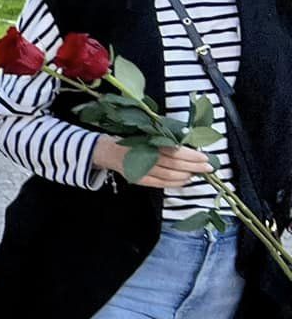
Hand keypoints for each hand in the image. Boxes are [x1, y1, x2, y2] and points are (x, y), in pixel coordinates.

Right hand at [92, 137, 213, 189]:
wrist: (109, 151)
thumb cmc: (133, 140)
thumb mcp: (149, 134)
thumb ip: (166, 139)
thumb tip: (190, 147)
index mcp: (148, 143)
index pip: (174, 151)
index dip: (191, 156)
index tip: (205, 157)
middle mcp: (144, 157)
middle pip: (175, 165)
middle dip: (194, 167)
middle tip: (207, 168)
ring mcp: (142, 170)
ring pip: (169, 176)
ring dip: (186, 175)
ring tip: (196, 173)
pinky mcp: (140, 180)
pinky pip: (161, 184)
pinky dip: (175, 183)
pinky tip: (184, 181)